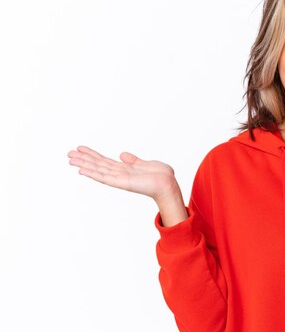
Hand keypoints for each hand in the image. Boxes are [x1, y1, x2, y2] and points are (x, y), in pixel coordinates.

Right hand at [67, 146, 181, 206]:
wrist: (167, 183)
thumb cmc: (160, 176)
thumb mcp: (145, 163)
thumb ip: (133, 160)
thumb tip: (122, 154)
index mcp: (124, 169)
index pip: (104, 161)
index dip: (92, 155)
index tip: (80, 148)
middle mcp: (119, 174)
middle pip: (97, 165)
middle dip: (83, 159)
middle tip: (69, 153)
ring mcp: (118, 179)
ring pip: (97, 170)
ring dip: (83, 165)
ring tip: (70, 159)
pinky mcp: (121, 183)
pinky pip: (104, 177)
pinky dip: (92, 174)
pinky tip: (81, 170)